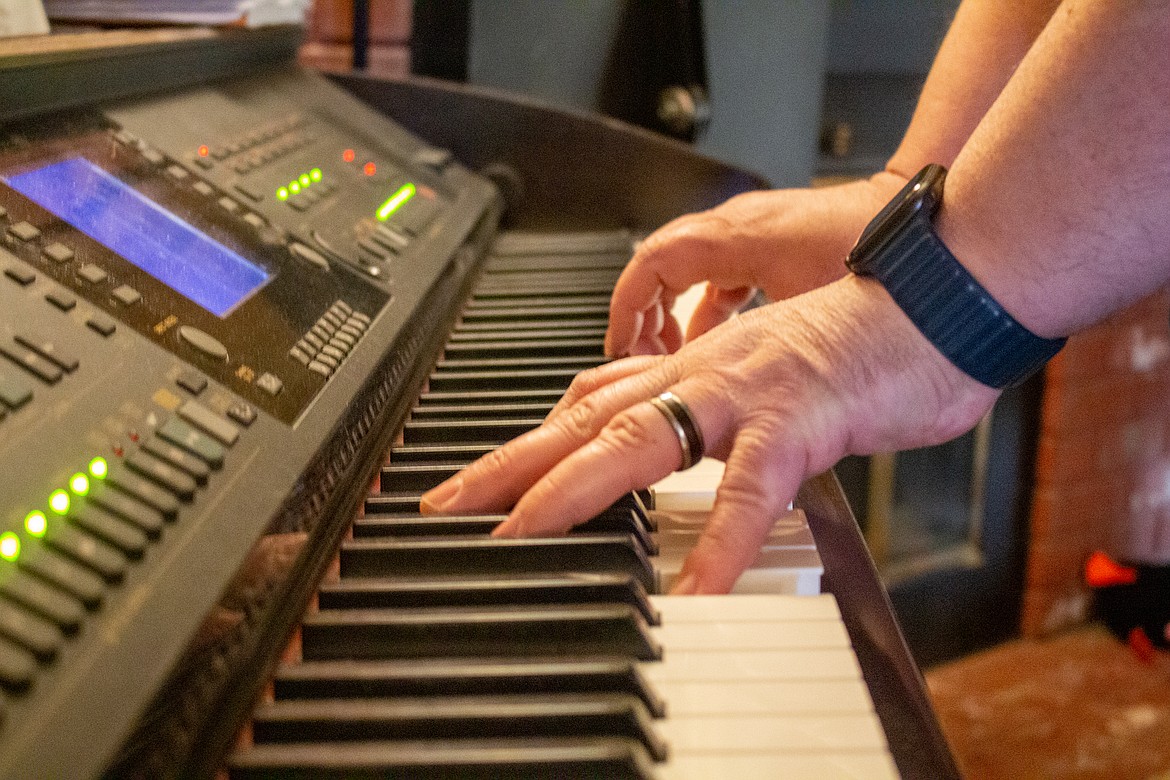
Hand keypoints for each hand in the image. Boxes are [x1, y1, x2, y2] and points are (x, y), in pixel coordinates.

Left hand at [422, 275, 999, 592]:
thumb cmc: (853, 340)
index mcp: (690, 367)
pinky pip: (751, 488)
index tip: (471, 482)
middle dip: (512, 465)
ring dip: (577, 485)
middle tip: (451, 508)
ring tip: (525, 532)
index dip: (522, 443)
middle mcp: (701, 373)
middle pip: (586, 418)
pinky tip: (694, 589)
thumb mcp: (756, 368)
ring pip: (644, 437)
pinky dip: (720, 540)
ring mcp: (745, 394)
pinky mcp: (800, 421)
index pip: (587, 402)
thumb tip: (654, 423)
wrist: (932, 298)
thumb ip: (700, 397)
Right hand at [604, 173, 908, 356]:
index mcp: (737, 238)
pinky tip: (720, 345)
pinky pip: (720, 275)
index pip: (653, 263)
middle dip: (644, 316)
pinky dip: (708, 309)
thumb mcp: (813, 316)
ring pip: (691, 272)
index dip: (628, 308)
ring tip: (674, 359)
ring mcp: (757, 234)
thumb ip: (765, 353)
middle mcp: (740, 228)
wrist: (933, 230)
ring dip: (676, 314)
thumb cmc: (884, 256)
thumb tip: (740, 401)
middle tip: (640, 361)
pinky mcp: (775, 246)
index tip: (621, 347)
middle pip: (661, 266)